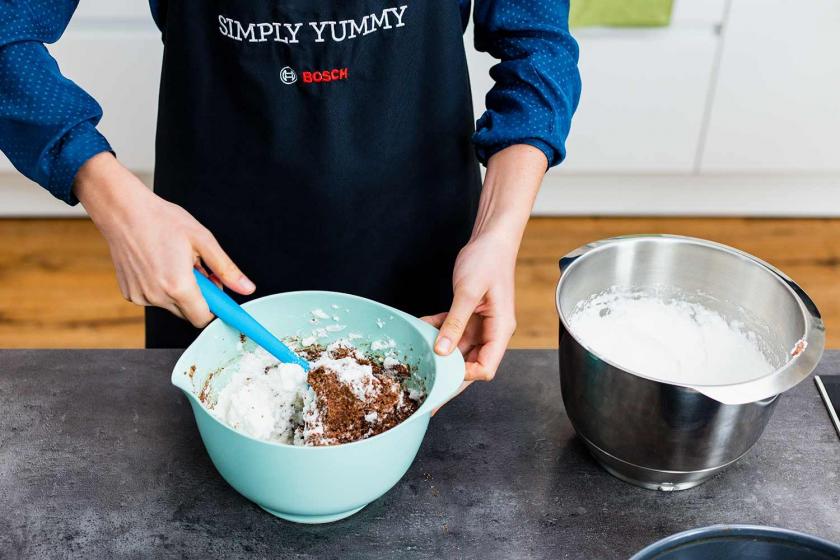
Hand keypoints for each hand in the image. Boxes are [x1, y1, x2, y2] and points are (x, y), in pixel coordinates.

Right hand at [74, 152, 254, 326]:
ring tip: (175, 262)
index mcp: (178, 286)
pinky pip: (154, 299)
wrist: (123, 211)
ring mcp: (141, 296)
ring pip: (171, 305)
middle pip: (188, 313)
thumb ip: (226, 269)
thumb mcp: (203, 240)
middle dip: (199, 297)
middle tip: (199, 269)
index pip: (203, 318)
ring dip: (179, 291)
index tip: (220, 298)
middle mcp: (157, 297)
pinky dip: (161, 287)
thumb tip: (246, 288)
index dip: (215, 309)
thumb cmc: (162, 221)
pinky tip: (158, 265)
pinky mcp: (129, 293)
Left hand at [422, 143, 547, 393]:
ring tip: (418, 363)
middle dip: (450, 378)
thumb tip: (442, 351)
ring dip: (439, 353)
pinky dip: (437, 331)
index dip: (465, 375)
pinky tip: (422, 328)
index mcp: (500, 329)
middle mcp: (492, 331)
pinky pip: (452, 331)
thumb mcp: (468, 292)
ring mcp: (481, 324)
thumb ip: (455, 323)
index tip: (442, 374)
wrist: (491, 239)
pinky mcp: (470, 315)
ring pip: (459, 350)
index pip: (486, 367)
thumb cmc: (488, 260)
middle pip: (471, 364)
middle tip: (428, 393)